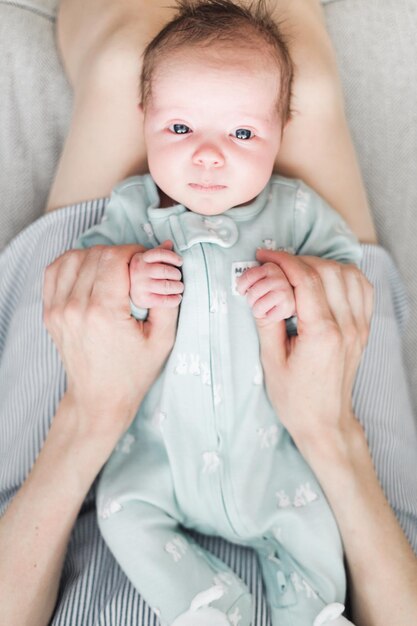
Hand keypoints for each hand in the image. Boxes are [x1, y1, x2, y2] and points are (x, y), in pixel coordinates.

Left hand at [43, 244, 178, 442]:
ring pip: (73, 257)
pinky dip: (73, 264)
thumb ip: (168, 297)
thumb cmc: (134, 372)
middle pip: (96, 254)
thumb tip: (166, 254)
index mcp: (104, 312)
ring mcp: (58, 310)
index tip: (146, 263)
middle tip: (135, 269)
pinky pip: (54, 271)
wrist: (100, 398)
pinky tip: (90, 272)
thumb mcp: (163, 339)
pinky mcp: (50, 312)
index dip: (134, 252)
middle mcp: (75, 308)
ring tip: (113, 271)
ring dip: (96, 256)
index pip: (114, 258)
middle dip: (119, 254)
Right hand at [129, 240, 183, 308]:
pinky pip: (164, 300)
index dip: (173, 257)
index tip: (180, 262)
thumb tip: (169, 243)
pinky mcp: (143, 300)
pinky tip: (178, 297)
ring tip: (179, 287)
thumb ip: (159, 251)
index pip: (160, 254)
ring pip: (166, 286)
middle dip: (176, 274)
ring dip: (178, 287)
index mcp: (140, 259)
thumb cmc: (144, 272)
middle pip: (165, 271)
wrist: (130, 291)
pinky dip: (174, 299)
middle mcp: (138, 272)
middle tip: (178, 277)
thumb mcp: (148, 260)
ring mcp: (140, 286)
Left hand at [236, 260, 294, 325]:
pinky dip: (267, 316)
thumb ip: (249, 277)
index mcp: (271, 267)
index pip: (249, 276)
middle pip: (253, 293)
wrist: (288, 302)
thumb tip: (237, 280)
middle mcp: (279, 278)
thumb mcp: (260, 279)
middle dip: (250, 300)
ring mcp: (285, 291)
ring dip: (257, 310)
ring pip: (258, 306)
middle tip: (255, 301)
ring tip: (263, 306)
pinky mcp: (288, 306)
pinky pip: (267, 316)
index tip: (241, 290)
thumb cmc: (271, 290)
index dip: (241, 285)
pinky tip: (272, 311)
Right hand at [253, 249, 372, 455]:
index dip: (282, 261)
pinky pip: (362, 288)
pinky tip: (325, 279)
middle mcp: (346, 326)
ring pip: (348, 274)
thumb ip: (267, 321)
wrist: (324, 421)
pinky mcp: (363, 329)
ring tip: (297, 270)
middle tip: (274, 263)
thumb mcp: (271, 361)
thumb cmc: (294, 398)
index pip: (306, 280)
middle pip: (327, 271)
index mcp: (321, 334)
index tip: (263, 256)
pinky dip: (344, 275)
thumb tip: (259, 289)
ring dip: (321, 264)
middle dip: (298, 259)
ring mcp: (359, 327)